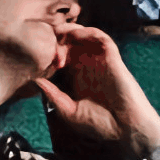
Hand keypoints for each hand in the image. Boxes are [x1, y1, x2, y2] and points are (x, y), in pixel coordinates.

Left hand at [36, 24, 159, 149]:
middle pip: (72, 42)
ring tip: (59, 33)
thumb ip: (53, 95)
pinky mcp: (113, 58)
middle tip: (47, 42)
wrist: (124, 128)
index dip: (49, 53)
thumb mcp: (68, 111)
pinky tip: (76, 34)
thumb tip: (35, 80)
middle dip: (58, 39)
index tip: (39, 59)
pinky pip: (102, 39)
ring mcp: (101, 61)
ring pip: (86, 36)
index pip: (62, 56)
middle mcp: (88, 66)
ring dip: (72, 31)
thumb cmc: (98, 124)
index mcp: (77, 77)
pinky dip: (90, 32)